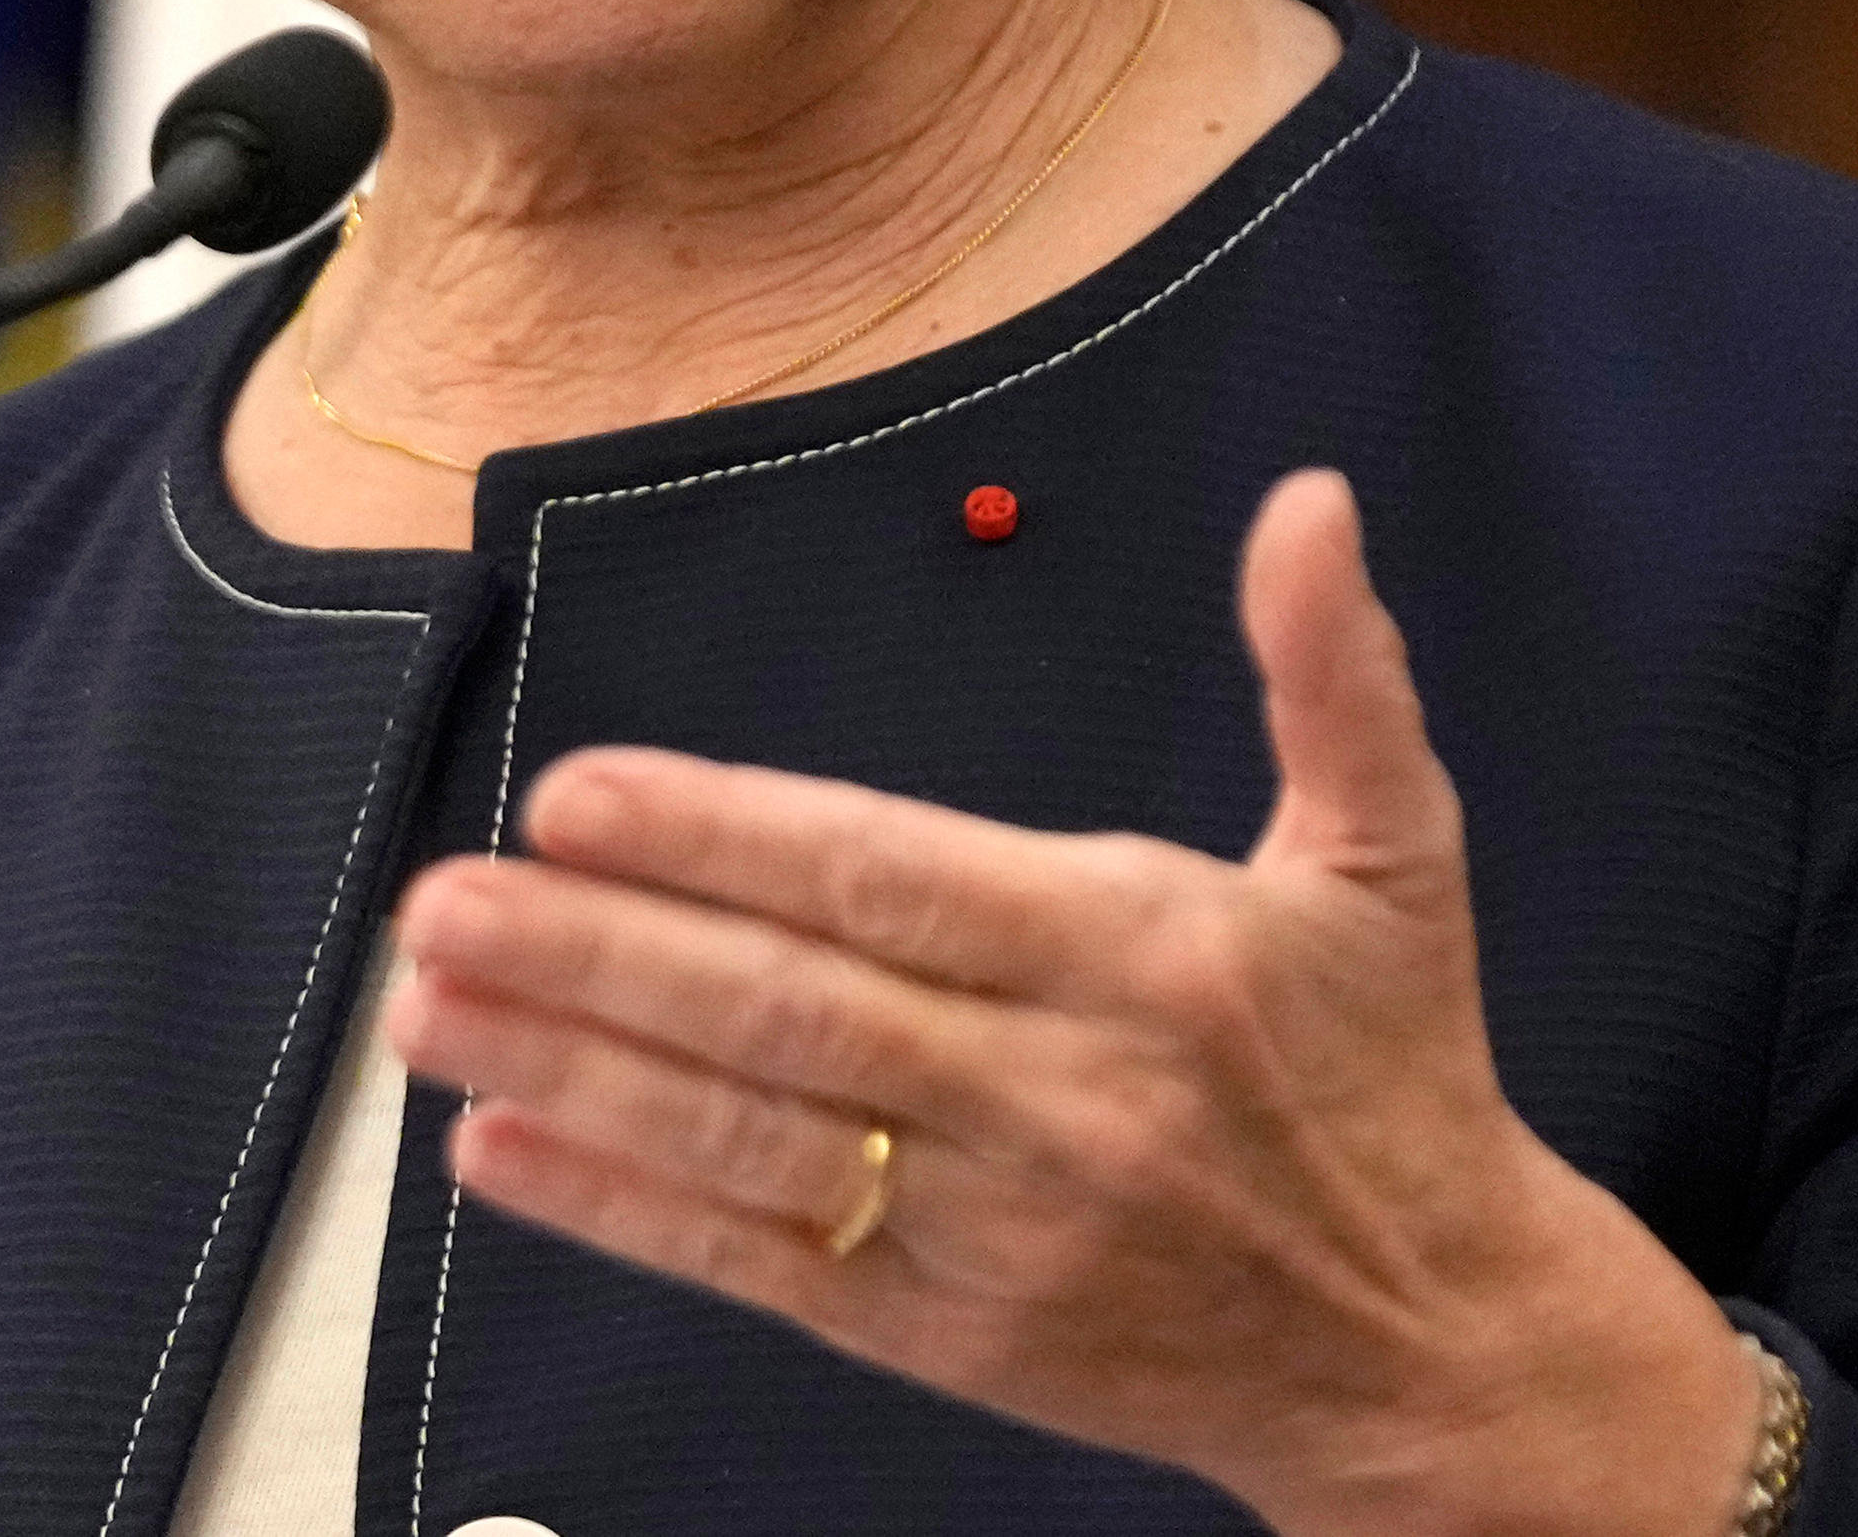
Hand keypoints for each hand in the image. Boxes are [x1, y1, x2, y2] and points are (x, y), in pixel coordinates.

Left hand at [382, 468, 1765, 1536]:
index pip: (890, 882)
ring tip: (425, 1005)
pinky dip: (625, 1211)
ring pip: (751, 1138)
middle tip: (441, 900)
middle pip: (790, 1015)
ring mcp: (995, 1230)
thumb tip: (1312, 506)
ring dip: (572, 1069)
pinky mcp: (954, 1338)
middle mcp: (1056, 1096)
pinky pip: (764, 1263)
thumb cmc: (1393, 1075)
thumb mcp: (1397, 854)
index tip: (577, 794)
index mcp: (1141, 955)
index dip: (725, 839)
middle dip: (600, 954)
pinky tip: (503, 1149)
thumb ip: (1334, 673)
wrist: (1432, 1351)